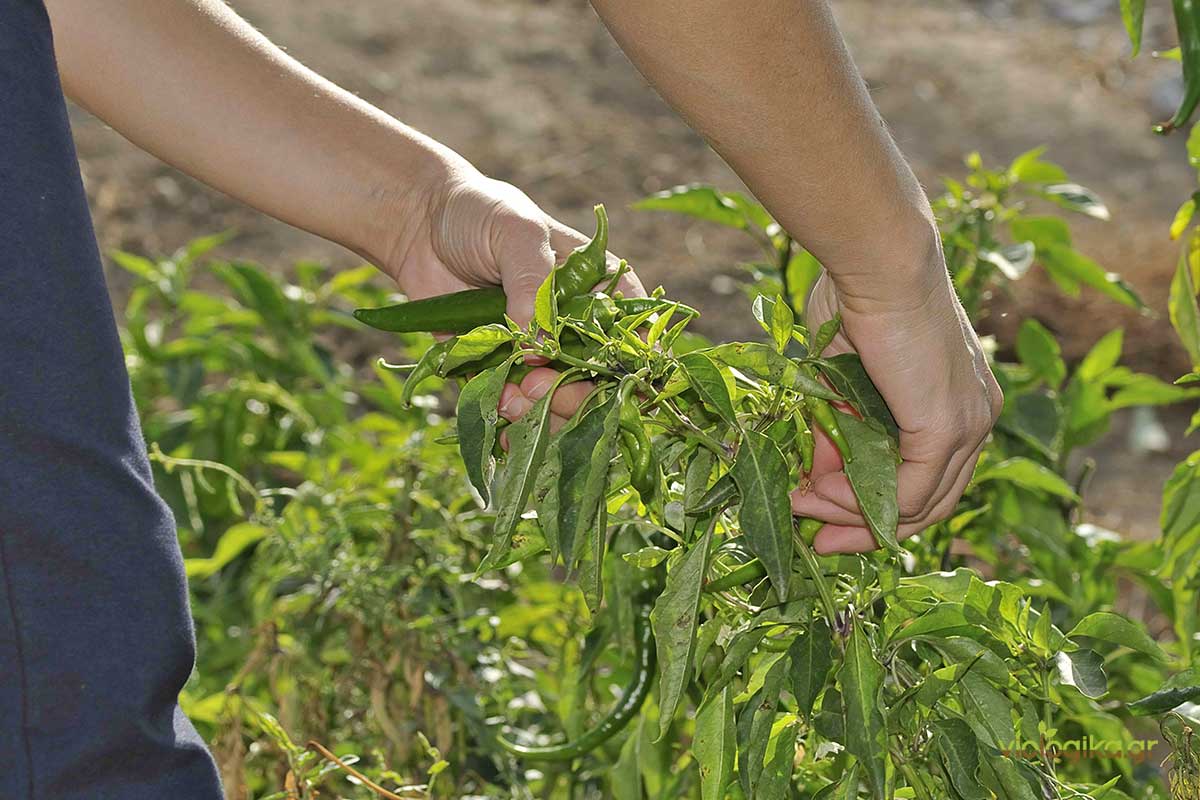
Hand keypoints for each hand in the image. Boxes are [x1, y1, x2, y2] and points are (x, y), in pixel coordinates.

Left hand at [376, 165, 643, 429]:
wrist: (417, 225)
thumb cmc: (478, 213)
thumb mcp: (515, 232)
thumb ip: (534, 282)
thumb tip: (537, 346)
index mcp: (595, 286)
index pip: (631, 330)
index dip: (630, 361)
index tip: (616, 381)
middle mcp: (574, 325)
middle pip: (597, 379)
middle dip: (573, 394)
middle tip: (535, 386)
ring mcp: (539, 352)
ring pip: (559, 402)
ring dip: (541, 413)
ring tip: (509, 401)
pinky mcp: (501, 370)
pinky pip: (514, 409)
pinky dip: (510, 423)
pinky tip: (499, 421)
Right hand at [790, 232, 1002, 554]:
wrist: (878, 261)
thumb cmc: (857, 297)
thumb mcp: (842, 379)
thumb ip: (839, 428)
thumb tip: (816, 477)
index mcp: (960, 401)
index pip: (926, 478)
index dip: (871, 506)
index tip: (819, 514)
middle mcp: (977, 418)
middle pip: (928, 504)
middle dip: (865, 527)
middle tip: (814, 537)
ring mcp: (969, 424)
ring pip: (917, 505)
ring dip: (853, 514)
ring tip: (804, 505)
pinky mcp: (948, 427)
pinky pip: (907, 494)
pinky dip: (861, 502)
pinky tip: (822, 489)